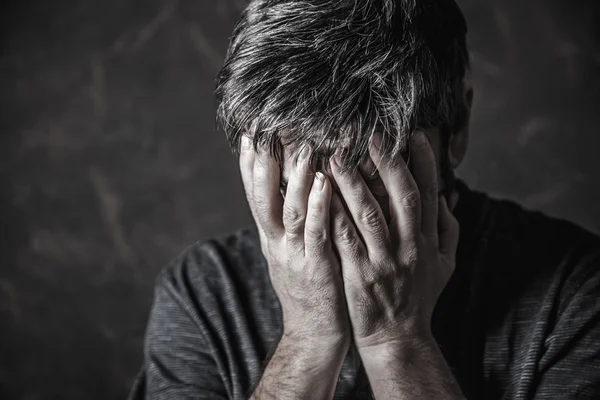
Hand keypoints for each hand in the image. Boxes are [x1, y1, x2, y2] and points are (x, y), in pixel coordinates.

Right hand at [239, 136, 349, 347]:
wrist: (313, 335)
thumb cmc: (309, 288)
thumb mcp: (290, 252)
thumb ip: (289, 222)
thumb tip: (292, 188)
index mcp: (270, 236)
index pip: (254, 193)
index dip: (249, 163)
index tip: (249, 131)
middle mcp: (275, 242)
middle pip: (263, 195)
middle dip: (263, 161)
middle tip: (266, 127)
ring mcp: (293, 254)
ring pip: (289, 209)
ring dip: (294, 176)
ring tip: (302, 144)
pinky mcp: (315, 267)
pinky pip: (315, 232)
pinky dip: (318, 206)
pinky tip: (324, 181)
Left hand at [329, 130, 458, 348]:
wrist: (399, 341)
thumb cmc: (419, 300)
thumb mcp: (444, 267)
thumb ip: (447, 231)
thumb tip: (447, 197)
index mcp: (429, 243)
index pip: (429, 195)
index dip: (423, 163)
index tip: (413, 135)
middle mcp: (410, 249)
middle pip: (402, 198)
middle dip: (387, 163)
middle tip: (370, 134)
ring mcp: (384, 262)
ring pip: (369, 214)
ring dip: (353, 182)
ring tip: (335, 154)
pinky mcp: (359, 276)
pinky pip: (344, 239)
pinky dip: (333, 213)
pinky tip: (319, 192)